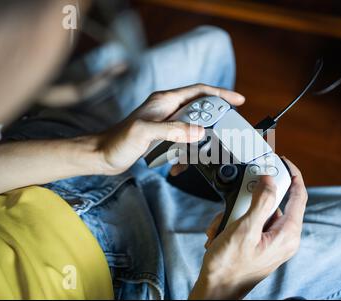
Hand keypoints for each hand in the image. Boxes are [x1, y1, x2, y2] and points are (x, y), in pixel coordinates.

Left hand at [95, 84, 244, 174]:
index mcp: (165, 101)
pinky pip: (183, 144)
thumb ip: (173, 130)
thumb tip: (200, 131)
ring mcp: (166, 123)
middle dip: (212, 126)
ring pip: (194, 130)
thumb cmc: (117, 141)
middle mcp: (168, 109)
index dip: (220, 94)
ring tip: (193, 159)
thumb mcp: (145, 133)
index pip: (199, 91)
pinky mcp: (164, 137)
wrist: (102, 156)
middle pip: (201, 111)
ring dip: (197, 147)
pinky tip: (178, 167)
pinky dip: (185, 156)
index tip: (238, 100)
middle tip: (221, 138)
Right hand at [189, 159, 306, 299]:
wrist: (216, 289)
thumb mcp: (244, 229)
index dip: (293, 175)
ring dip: (236, 214)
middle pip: (273, 203)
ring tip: (222, 227)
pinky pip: (250, 223)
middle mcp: (283, 238)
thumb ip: (260, 202)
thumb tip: (270, 180)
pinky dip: (233, 223)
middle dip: (249, 200)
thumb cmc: (228, 266)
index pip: (299, 196)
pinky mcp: (259, 244)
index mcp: (287, 235)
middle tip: (234, 205)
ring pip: (257, 212)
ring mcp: (271, 242)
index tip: (284, 162)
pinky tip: (221, 233)